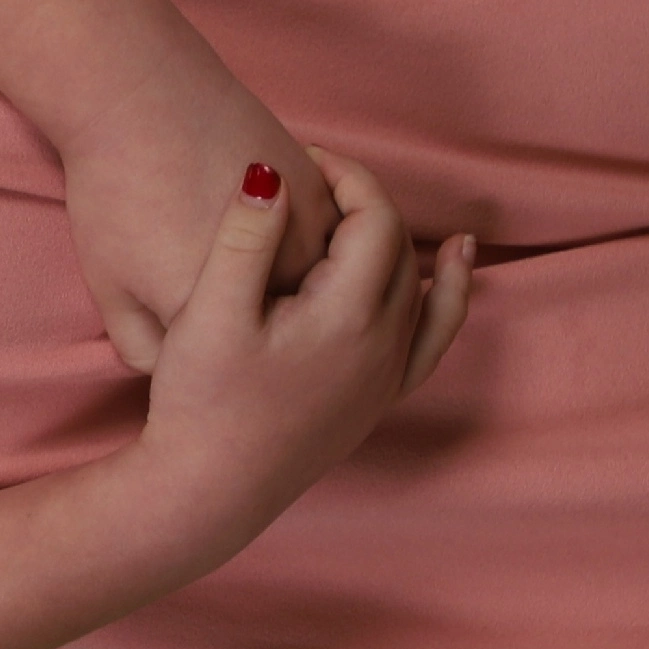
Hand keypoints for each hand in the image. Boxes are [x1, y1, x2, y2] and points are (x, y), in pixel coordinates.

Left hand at [70, 112, 345, 374]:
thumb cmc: (114, 193)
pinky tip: (264, 224)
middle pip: (276, 336)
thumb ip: (141, 347)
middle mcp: (270, 290)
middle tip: (205, 271)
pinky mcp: (325, 202)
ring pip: (313, 297)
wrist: (142, 95)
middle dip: (249, 324)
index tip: (184, 323)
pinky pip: (330, 251)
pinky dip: (306, 251)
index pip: (224, 367)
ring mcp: (306, 245)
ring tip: (236, 249)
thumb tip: (174, 372)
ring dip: (289, 291)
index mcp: (210, 321)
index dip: (203, 348)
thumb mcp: (108, 286)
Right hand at [137, 146, 473, 513]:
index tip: (301, 157)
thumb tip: (270, 172)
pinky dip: (447, 297)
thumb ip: (244, 238)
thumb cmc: (200, 403)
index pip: (375, 219)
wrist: (208, 490)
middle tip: (311, 180)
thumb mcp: (209, 312)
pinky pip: (432, 336)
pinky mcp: (375, 401)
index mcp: (347, 317)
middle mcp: (383, 346)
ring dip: (397, 241)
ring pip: (417, 287)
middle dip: (363, 202)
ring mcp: (385, 378)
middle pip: (398, 247)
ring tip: (377, 208)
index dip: (345, 175)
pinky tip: (448, 272)